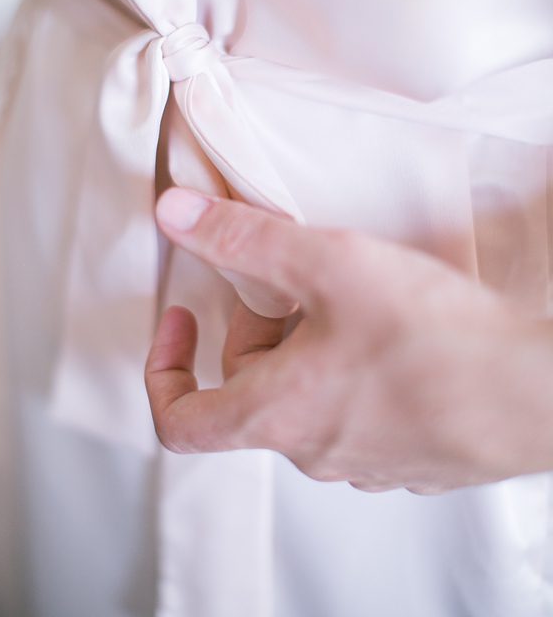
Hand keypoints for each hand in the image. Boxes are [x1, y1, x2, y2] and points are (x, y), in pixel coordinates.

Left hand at [145, 188, 552, 492]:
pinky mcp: (410, 460)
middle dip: (255, 332)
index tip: (182, 322)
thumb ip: (242, 238)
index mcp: (275, 417)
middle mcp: (313, 453)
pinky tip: (392, 335)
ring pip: (304, 402)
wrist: (542, 395)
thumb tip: (175, 214)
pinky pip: (355, 415)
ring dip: (306, 351)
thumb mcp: (326, 265)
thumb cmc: (437, 341)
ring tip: (349, 302)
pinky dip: (352, 373)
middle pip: (248, 393)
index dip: (165, 368)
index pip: (180, 421)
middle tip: (292, 285)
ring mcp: (364, 465)